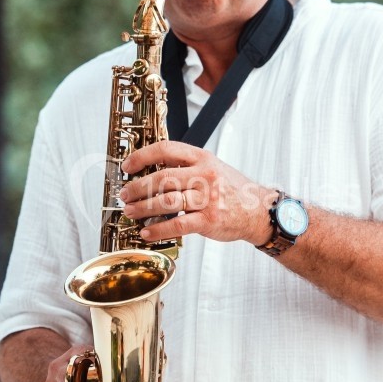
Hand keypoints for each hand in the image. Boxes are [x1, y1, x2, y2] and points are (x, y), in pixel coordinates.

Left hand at [120, 140, 275, 245]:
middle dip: (137, 187)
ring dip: (143, 208)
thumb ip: (186, 165)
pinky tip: (147, 232)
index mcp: (203, 158)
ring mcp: (208, 198)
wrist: (258, 211)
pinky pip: (178, 224)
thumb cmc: (231, 190)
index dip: (142, 156)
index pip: (166, 149)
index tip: (127, 166)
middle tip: (124, 195)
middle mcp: (205, 175)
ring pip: (167, 201)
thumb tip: (151, 167)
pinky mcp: (209, 220)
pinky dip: (158, 230)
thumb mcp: (213, 167)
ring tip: (130, 211)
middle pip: (162, 178)